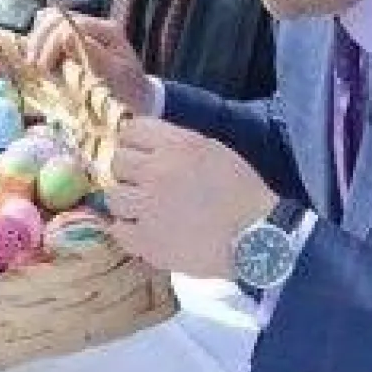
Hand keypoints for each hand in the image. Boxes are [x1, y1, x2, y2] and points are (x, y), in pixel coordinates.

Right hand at [28, 11, 151, 113]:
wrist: (137, 99)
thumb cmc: (128, 91)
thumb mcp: (113, 76)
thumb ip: (91, 55)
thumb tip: (65, 36)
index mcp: (108, 31)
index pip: (70, 25)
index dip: (51, 44)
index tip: (43, 68)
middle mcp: (95, 25)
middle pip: (56, 18)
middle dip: (40, 40)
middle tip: (33, 66)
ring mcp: (84, 31)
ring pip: (49, 22)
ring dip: (37, 41)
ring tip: (33, 64)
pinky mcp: (75, 41)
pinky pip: (50, 33)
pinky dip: (40, 44)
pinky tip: (37, 60)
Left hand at [108, 118, 277, 277]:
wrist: (258, 239)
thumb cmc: (242, 194)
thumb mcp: (213, 152)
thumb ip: (177, 145)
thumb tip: (143, 147)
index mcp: (178, 145)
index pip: (131, 131)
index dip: (133, 143)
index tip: (140, 155)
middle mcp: (158, 171)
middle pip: (118, 162)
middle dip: (129, 173)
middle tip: (145, 186)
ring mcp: (149, 207)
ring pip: (113, 197)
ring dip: (128, 203)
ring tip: (146, 212)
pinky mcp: (147, 241)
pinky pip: (118, 230)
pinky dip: (129, 231)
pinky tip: (147, 232)